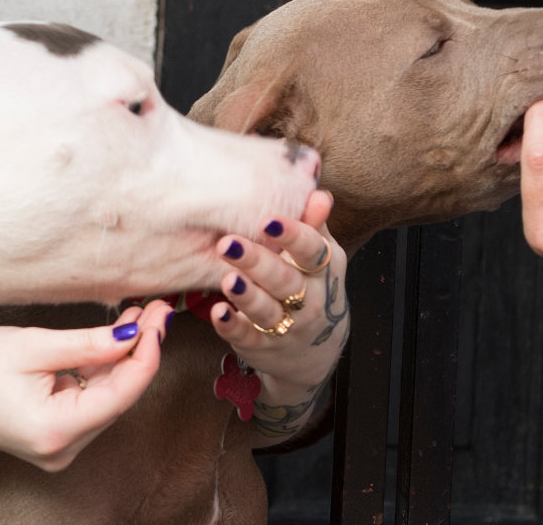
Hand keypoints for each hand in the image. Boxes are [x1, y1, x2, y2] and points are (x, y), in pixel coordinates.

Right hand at [0, 301, 174, 471]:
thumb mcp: (32, 345)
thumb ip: (88, 344)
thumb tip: (136, 336)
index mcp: (56, 429)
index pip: (124, 391)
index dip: (148, 351)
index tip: (160, 316)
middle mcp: (63, 449)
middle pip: (119, 397)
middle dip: (138, 352)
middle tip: (154, 309)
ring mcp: (60, 449)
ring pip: (107, 400)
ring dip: (121, 361)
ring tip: (135, 319)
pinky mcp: (55, 440)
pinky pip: (90, 404)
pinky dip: (100, 374)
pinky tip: (109, 343)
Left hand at [204, 190, 348, 437]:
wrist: (317, 350)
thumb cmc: (312, 288)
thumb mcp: (321, 259)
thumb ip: (314, 226)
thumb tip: (319, 192)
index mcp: (324, 271)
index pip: (311, 251)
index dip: (292, 235)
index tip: (268, 221)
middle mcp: (310, 300)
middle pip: (284, 280)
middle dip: (257, 262)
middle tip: (227, 243)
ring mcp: (287, 326)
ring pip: (266, 310)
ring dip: (246, 295)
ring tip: (228, 278)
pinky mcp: (263, 346)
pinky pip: (247, 336)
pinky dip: (233, 325)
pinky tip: (218, 312)